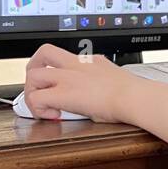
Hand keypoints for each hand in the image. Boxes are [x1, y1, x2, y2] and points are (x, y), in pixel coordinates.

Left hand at [23, 43, 140, 122]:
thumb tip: (104, 95)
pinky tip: (52, 115)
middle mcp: (75, 64)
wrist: (134, 97)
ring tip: (43, 106)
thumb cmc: (133, 93)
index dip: (57, 70)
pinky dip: (38, 109)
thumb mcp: (117, 79)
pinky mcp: (63, 94)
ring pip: (33, 74)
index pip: (65, 56)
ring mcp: (67, 77)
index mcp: (90, 61)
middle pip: (43, 53)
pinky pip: (36, 98)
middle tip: (39, 88)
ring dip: (32, 91)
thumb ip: (106, 83)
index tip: (61, 84)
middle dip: (35, 70)